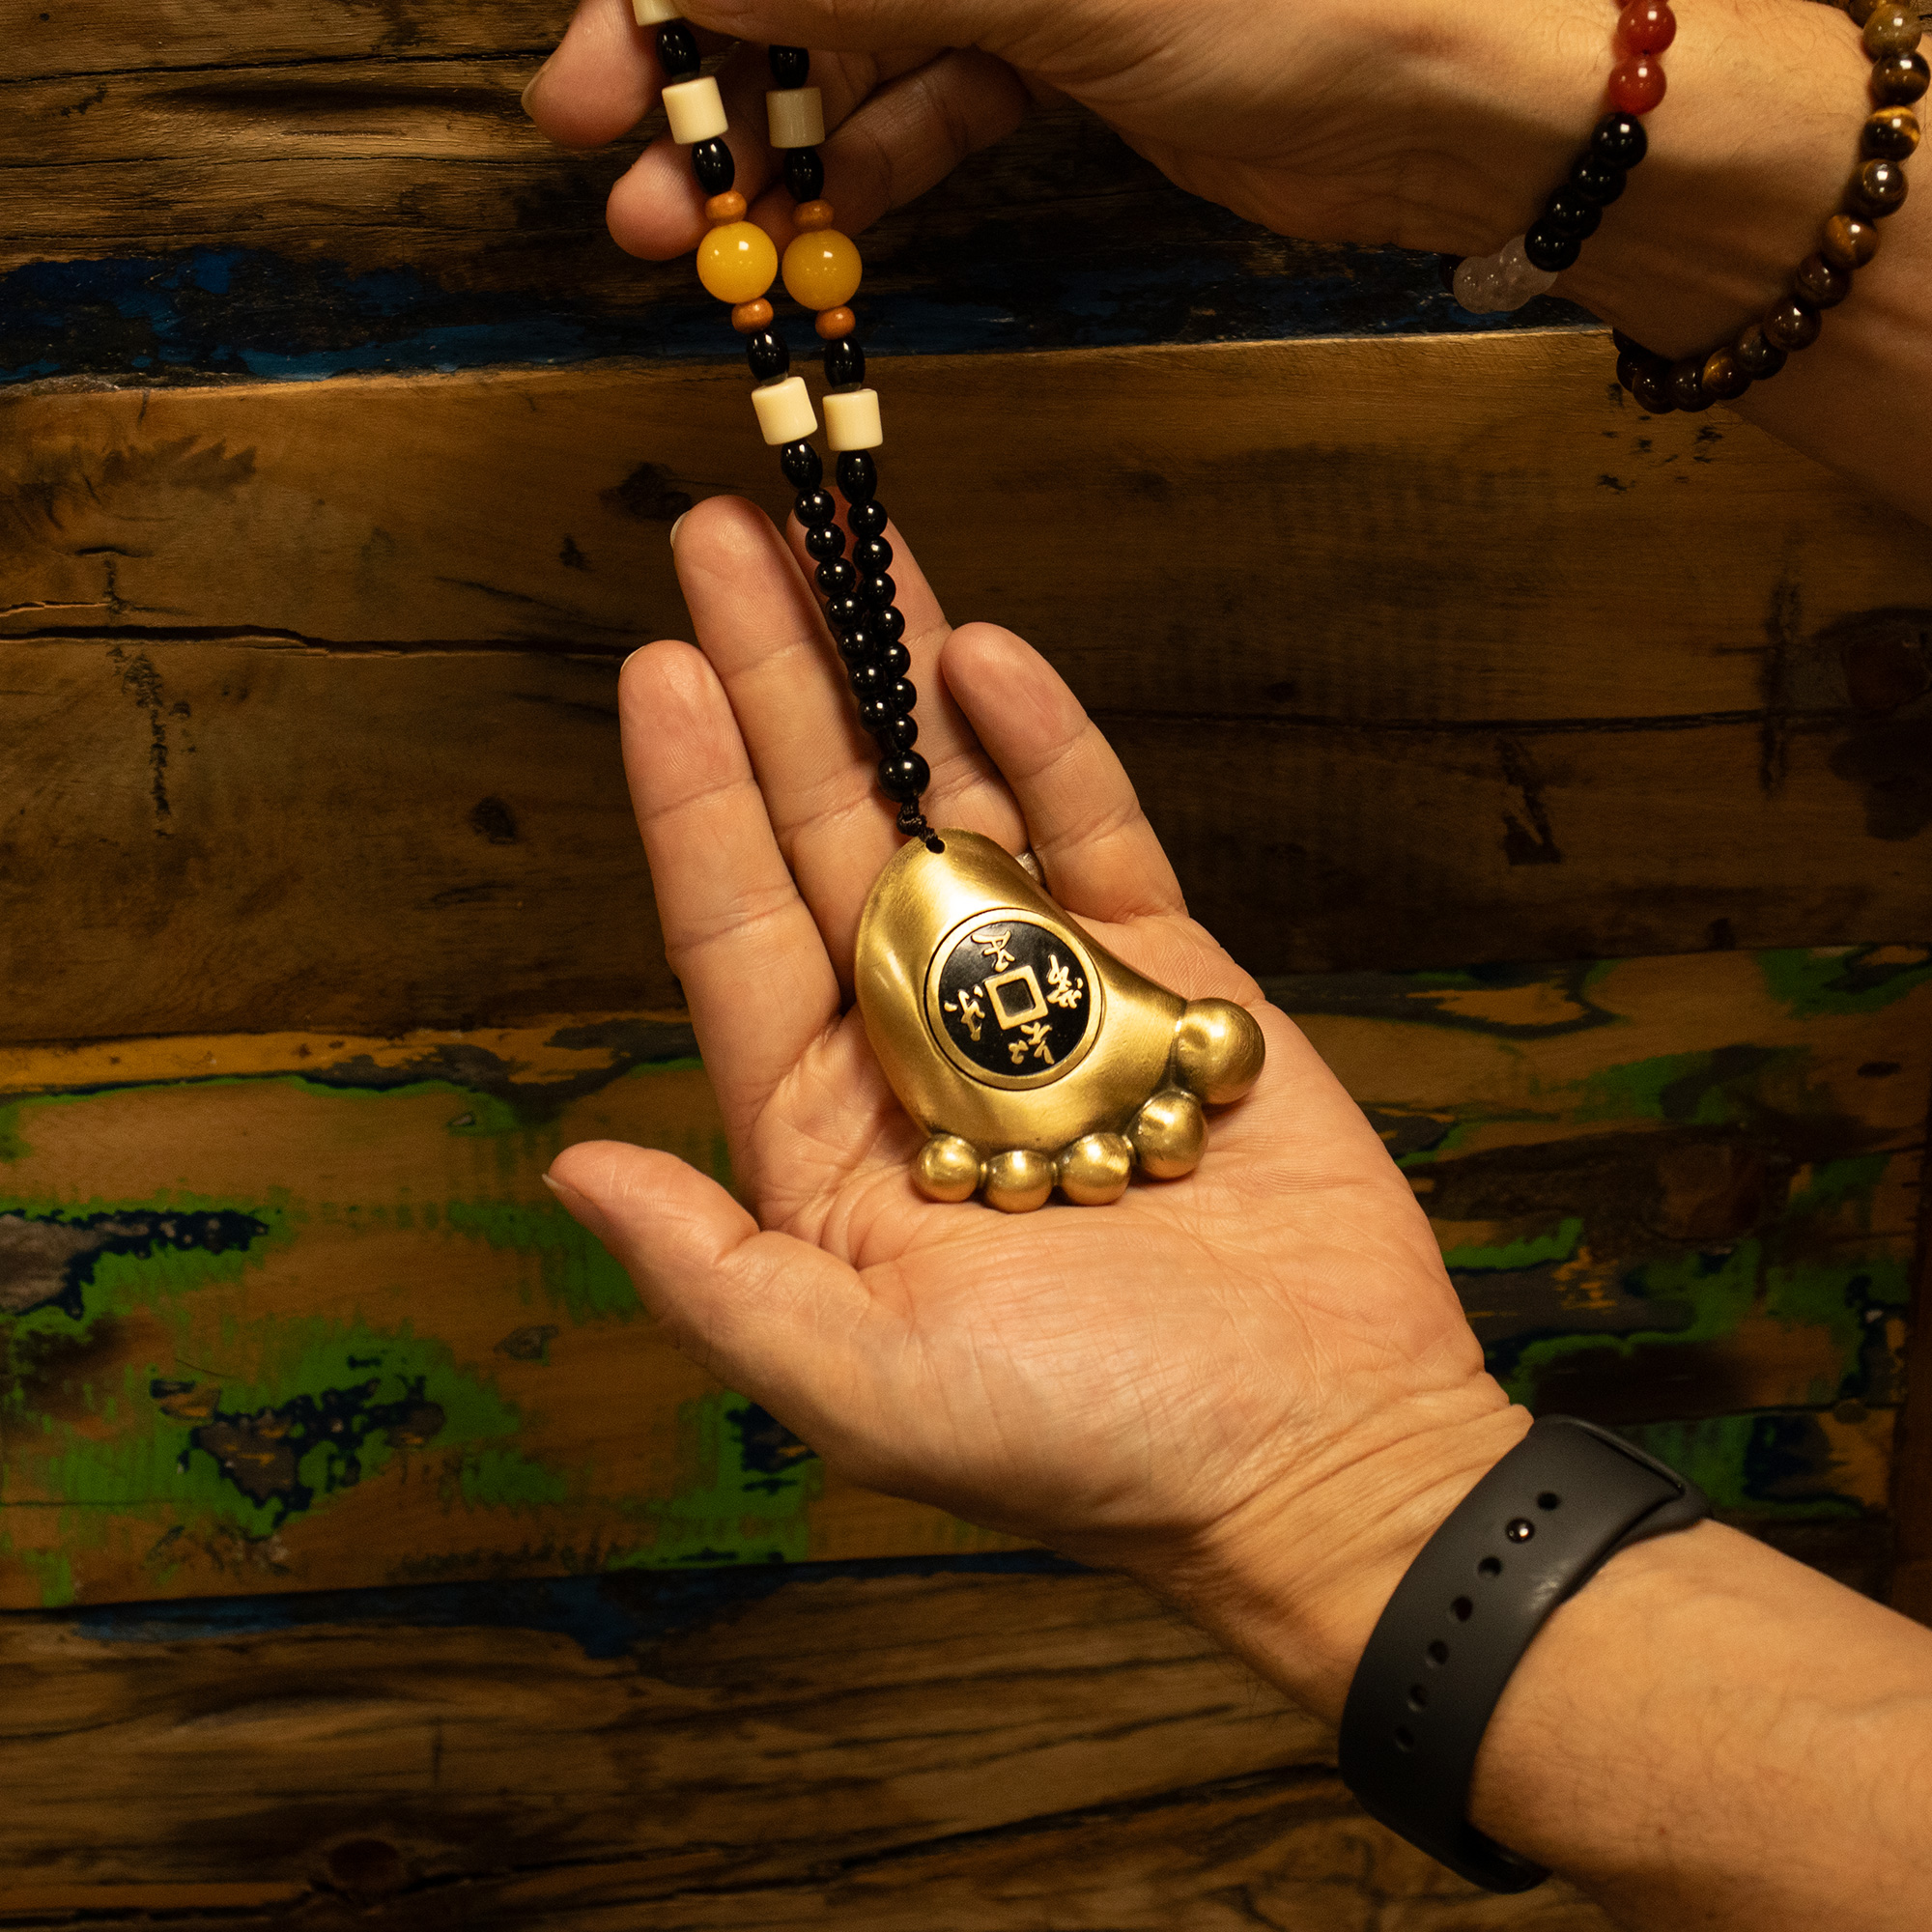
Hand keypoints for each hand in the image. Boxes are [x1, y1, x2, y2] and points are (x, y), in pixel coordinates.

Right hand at [519, 0, 1615, 266]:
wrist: (1483, 99)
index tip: (591, 59)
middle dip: (698, 58)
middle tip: (611, 167)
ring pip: (860, 28)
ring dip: (769, 136)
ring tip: (689, 245)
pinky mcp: (1081, 40)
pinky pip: (939, 91)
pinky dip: (874, 162)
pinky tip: (812, 238)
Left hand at [546, 497, 1525, 1717]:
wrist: (1314, 1450)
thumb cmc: (1090, 1445)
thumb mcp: (864, 1387)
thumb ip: (713, 1273)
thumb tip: (575, 1166)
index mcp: (831, 1136)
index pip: (737, 937)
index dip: (692, 801)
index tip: (654, 670)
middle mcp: (924, 1046)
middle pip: (829, 832)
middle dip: (775, 684)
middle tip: (720, 539)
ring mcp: (1049, 999)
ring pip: (955, 804)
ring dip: (898, 676)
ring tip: (844, 544)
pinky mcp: (1171, 979)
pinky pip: (1097, 836)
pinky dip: (1050, 748)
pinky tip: (988, 658)